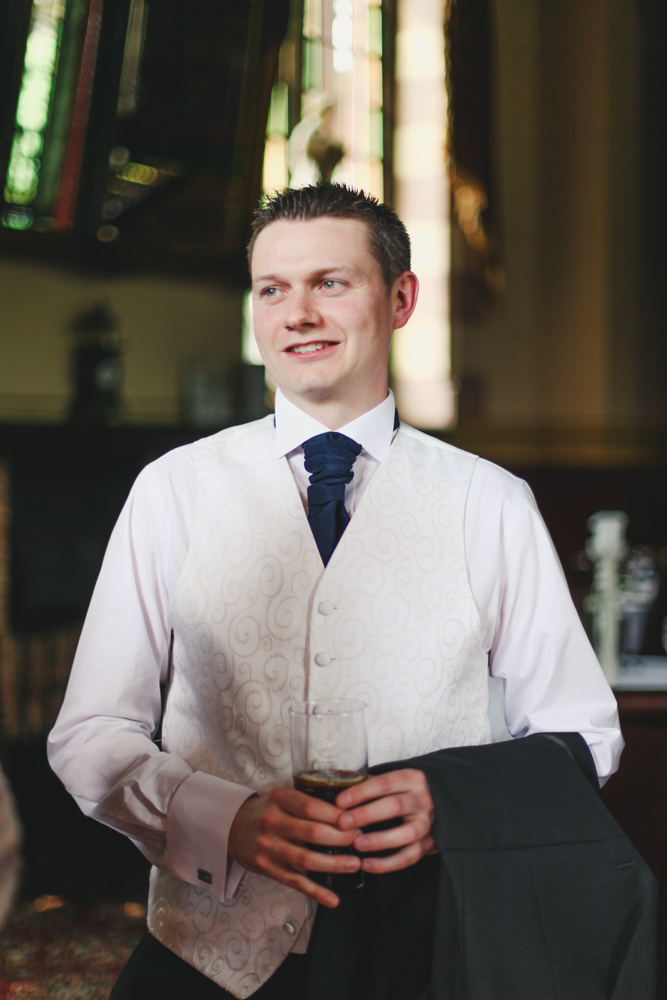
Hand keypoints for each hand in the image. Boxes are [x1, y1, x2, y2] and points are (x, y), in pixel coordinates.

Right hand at [227, 788, 361, 907]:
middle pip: (312, 833)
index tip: (354, 819)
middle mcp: (272, 823)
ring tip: (355, 864)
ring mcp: (269, 848)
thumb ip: (306, 802)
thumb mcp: (281, 796)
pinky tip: (333, 899)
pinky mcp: (268, 869)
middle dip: (340, 838)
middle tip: (360, 840)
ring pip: (306, 860)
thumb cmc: (267, 810)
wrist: (232, 827)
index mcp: (278, 799)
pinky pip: (295, 882)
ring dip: (334, 865)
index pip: (310, 806)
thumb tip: (346, 810)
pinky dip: (316, 892)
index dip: (335, 814)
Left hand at [336, 768, 435, 873]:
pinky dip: (387, 864)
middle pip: (394, 806)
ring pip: (405, 833)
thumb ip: (371, 783)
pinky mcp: (429, 845)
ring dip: (379, 840)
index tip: (340, 801)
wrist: (443, 805)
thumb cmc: (410, 792)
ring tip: (357, 844)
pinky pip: (409, 857)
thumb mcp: (397, 781)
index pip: (385, 783)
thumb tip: (338, 788)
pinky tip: (367, 864)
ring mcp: (428, 823)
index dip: (361, 792)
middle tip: (343, 822)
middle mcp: (423, 800)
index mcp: (412, 779)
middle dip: (366, 814)